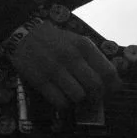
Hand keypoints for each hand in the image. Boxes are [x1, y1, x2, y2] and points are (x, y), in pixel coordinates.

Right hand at [8, 21, 122, 110]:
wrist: (23, 33)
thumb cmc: (55, 40)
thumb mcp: (77, 41)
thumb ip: (94, 58)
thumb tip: (112, 80)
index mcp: (84, 46)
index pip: (108, 72)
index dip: (113, 86)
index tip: (110, 91)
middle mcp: (71, 57)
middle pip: (96, 87)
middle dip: (97, 97)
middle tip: (93, 99)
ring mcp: (54, 69)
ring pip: (79, 96)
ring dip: (80, 101)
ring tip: (76, 97)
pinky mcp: (40, 80)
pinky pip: (60, 102)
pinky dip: (64, 104)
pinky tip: (62, 98)